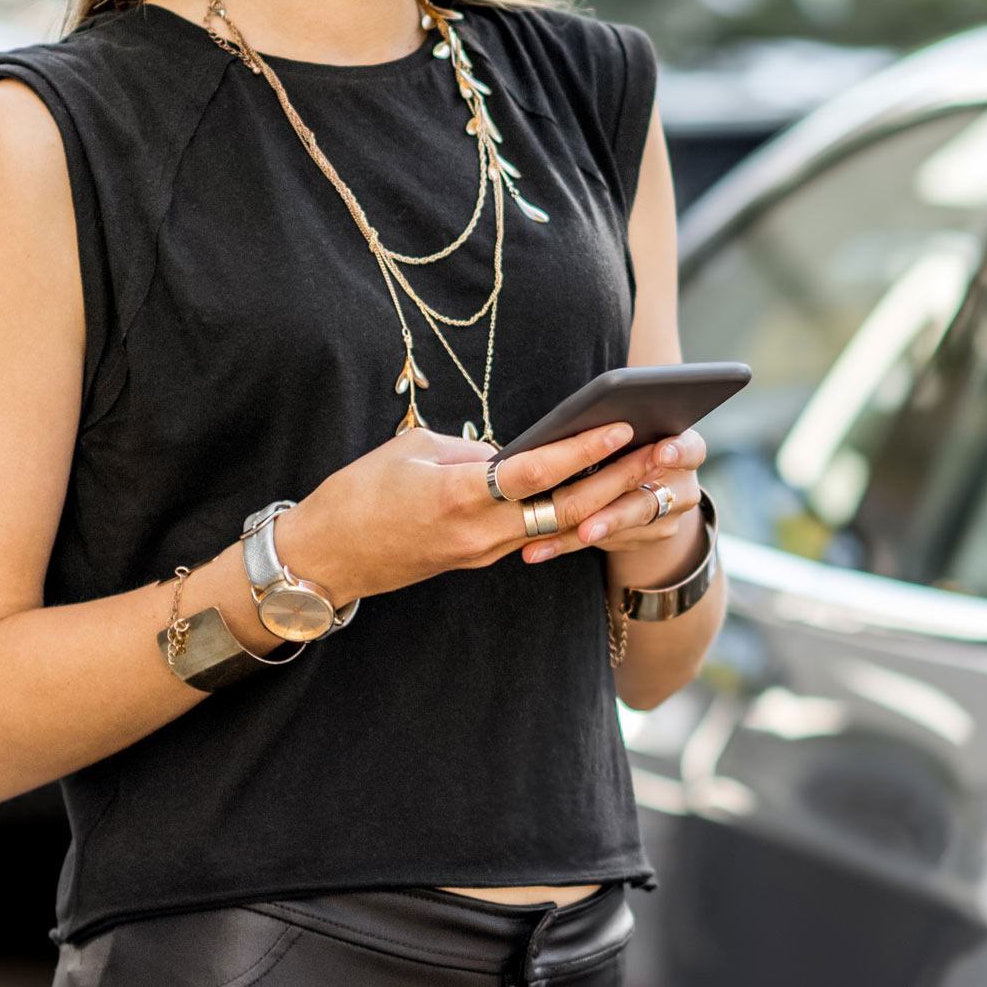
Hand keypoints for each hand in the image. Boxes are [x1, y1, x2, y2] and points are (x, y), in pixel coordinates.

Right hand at [278, 421, 696, 606]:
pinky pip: (536, 536)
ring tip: (647, 473)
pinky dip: (573, 516)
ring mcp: (483, 553)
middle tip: (662, 452)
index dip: (581, 450)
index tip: (620, 427)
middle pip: (565, 508)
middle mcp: (480, 534)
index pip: (534, 473)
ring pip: (558, 527)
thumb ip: (468, 450)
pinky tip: (602, 496)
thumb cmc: (356, 496)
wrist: (324, 559)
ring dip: (606, 501)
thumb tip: (513, 451)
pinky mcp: (479, 560)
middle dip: (618, 480)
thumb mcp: (409, 453)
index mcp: (458, 499)